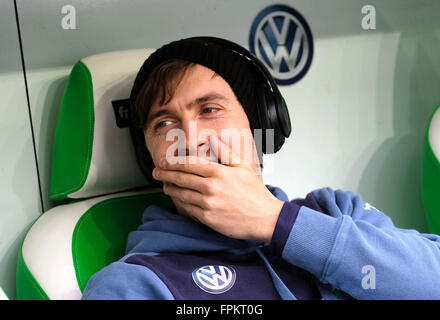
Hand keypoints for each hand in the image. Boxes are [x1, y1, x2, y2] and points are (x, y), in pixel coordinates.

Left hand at [152, 135, 283, 242]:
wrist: (264, 218)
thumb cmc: (255, 193)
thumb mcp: (244, 166)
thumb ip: (226, 152)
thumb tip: (212, 140)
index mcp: (219, 172)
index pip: (189, 164)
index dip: (173, 162)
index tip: (164, 161)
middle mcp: (211, 187)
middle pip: (181, 178)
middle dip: (166, 174)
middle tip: (157, 171)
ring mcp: (208, 203)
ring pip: (181, 193)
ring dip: (170, 188)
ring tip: (164, 184)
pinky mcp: (207, 218)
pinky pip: (187, 208)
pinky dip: (179, 202)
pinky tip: (176, 198)